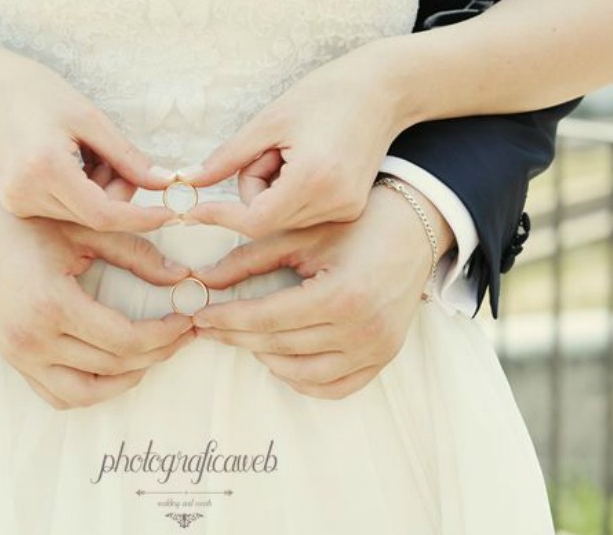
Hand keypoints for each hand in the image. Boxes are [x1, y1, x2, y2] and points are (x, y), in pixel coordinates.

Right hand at [0, 48, 178, 232]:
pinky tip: (71, 160)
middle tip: (116, 157)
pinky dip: (82, 191)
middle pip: (96, 217)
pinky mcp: (17, 205)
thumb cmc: (36, 92)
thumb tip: (164, 184)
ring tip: (86, 151)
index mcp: (45, 169)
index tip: (172, 212)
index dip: (142, 218)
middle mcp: (27, 195)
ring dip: (100, 191)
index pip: (104, 215)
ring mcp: (19, 204)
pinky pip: (66, 209)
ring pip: (83, 215)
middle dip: (120, 193)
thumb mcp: (89, 117)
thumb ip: (127, 157)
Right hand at [0, 192, 197, 408]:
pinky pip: (60, 396)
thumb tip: (182, 276)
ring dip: (127, 378)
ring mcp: (21, 357)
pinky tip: (116, 369)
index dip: (163, 335)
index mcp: (52, 304)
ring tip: (153, 354)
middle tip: (182, 334)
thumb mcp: (84, 231)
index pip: (123, 339)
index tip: (186, 319)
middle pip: (112, 366)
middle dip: (157, 352)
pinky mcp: (16, 363)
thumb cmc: (28, 228)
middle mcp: (34, 339)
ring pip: (87, 392)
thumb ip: (136, 253)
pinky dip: (92, 391)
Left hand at [181, 48, 408, 237]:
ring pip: (282, 218)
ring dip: (273, 190)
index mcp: (313, 179)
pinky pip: (302, 213)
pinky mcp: (352, 208)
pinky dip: (292, 192)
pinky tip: (310, 162)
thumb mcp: (268, 121)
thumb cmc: (326, 94)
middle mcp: (334, 202)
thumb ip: (227, 158)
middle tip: (270, 149)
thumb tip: (191, 181)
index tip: (194, 210)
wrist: (384, 89)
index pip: (255, 220)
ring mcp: (347, 209)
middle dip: (254, 187)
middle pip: (266, 219)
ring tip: (295, 151)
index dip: (221, 215)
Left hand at [190, 180, 453, 399]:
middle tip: (208, 327)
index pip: (267, 317)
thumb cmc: (355, 225)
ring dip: (265, 357)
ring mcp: (375, 349)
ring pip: (301, 373)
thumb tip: (205, 279)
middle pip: (279, 345)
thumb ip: (249, 258)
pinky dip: (301, 379)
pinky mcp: (383, 358)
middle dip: (236, 336)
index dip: (227, 318)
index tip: (199, 315)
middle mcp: (361, 329)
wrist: (413, 231)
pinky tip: (280, 358)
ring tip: (243, 336)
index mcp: (340, 295)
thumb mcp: (300, 235)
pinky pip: (333, 387)